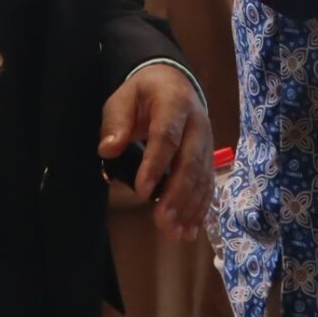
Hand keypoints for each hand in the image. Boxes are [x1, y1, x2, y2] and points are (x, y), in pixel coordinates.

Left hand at [99, 66, 214, 242]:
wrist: (175, 82)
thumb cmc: (144, 94)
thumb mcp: (124, 97)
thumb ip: (116, 122)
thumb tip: (108, 149)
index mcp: (174, 103)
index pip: (167, 135)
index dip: (156, 164)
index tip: (141, 190)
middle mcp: (197, 124)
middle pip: (190, 161)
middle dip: (177, 194)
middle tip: (163, 221)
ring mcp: (207, 142)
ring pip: (201, 177)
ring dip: (189, 208)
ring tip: (174, 233)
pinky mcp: (209, 158)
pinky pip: (207, 185)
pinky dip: (199, 209)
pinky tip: (189, 231)